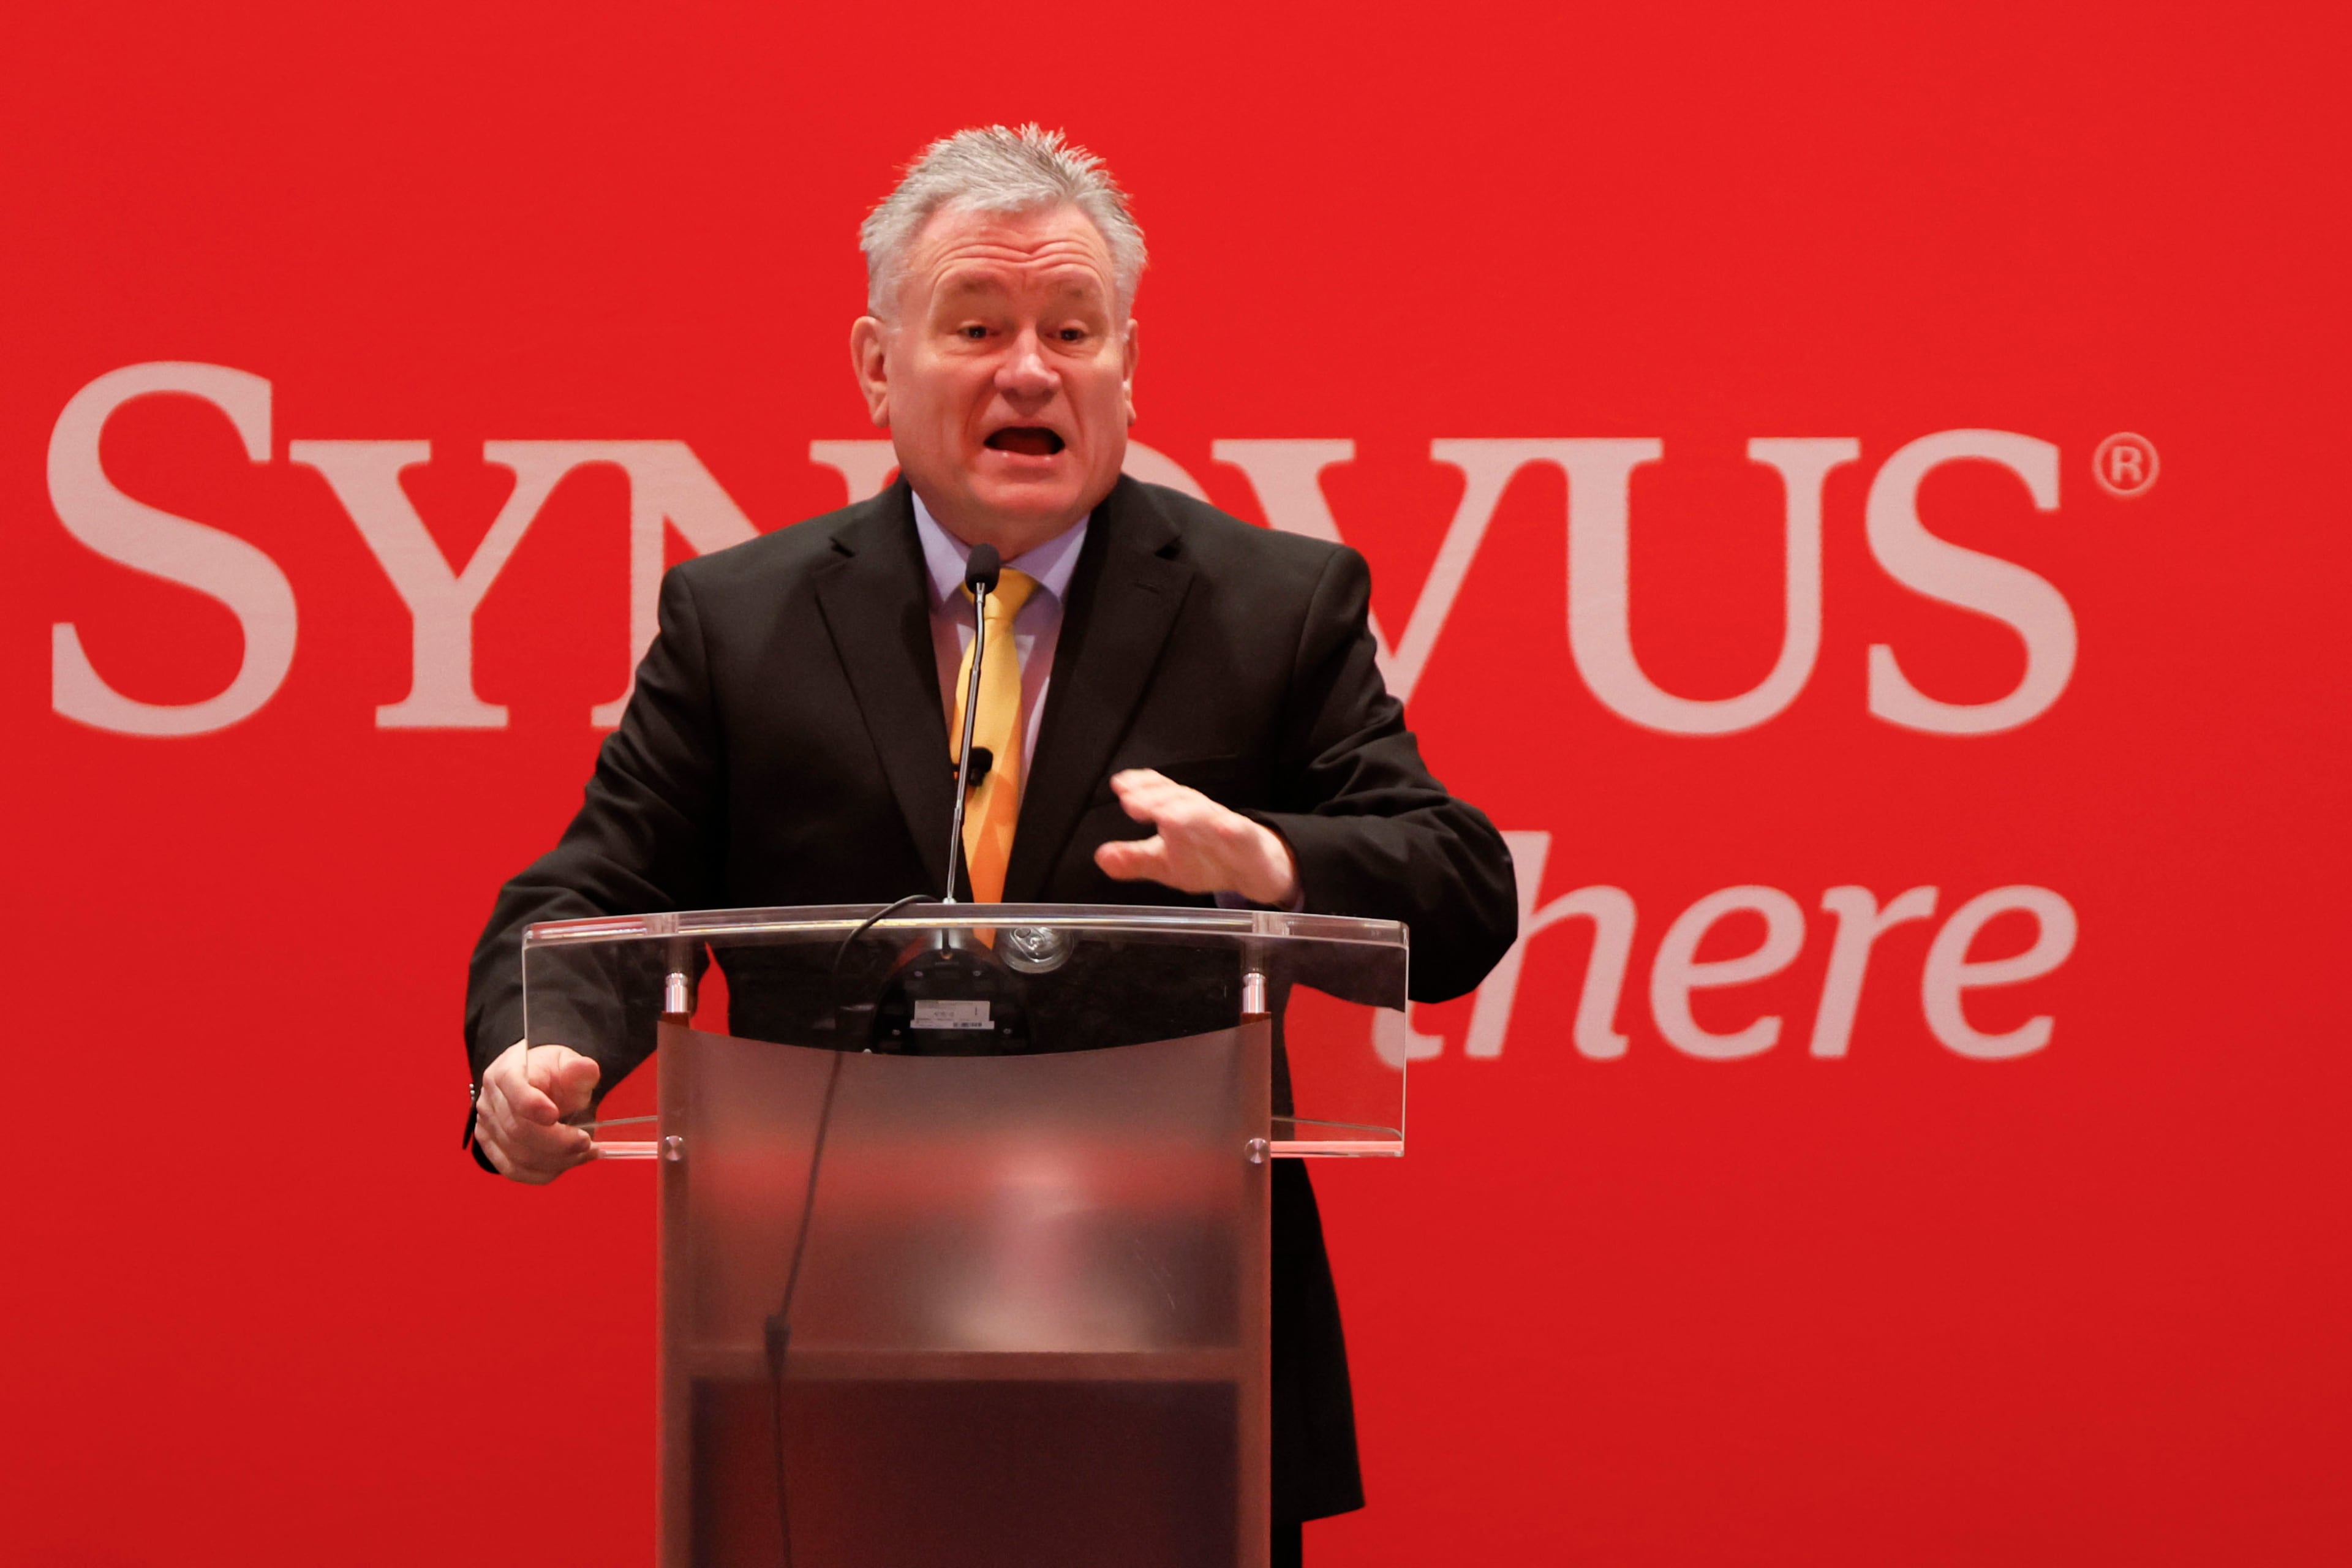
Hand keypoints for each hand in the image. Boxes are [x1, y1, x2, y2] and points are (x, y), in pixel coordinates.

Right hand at [474, 1040, 600, 1183]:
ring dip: (556, 1159)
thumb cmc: (552, 1075)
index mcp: (505, 1071)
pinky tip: (568, 1163)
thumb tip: (588, 1069)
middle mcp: (489, 1100)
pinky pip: (515, 1171)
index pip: (510, 1085)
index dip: (530, 1104)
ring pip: (517, 1155)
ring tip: (585, 1152)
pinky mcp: (492, 1149)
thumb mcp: (568, 1064)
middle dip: (557, 1142)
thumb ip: (579, 1069)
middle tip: (586, 1143)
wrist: (537, 1088)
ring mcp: (486, 1127)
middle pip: (517, 1129)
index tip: (555, 1116)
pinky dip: (544, 1172)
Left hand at [1093, 769, 1299, 906]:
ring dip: (1188, 812)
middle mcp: (1201, 814)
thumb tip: (1101, 857)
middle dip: (1156, 799)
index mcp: (1180, 814)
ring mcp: (1227, 827)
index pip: (1161, 792)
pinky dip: (1234, 830)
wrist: (1257, 868)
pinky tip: (1224, 827)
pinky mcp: (1250, 843)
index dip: (1142, 786)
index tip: (1120, 785)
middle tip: (1132, 801)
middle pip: (1180, 800)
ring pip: (1208, 815)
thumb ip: (1134, 859)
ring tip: (1165, 815)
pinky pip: (1243, 834)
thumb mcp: (1166, 864)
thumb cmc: (1209, 859)